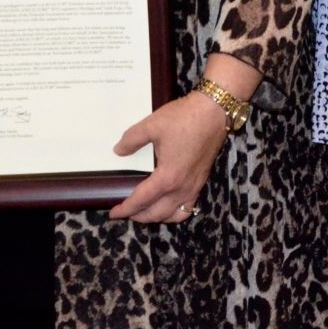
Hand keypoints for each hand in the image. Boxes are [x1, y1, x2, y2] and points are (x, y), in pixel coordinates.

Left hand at [107, 93, 228, 222]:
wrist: (214, 111)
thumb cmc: (184, 118)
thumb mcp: (152, 125)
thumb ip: (132, 140)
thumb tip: (118, 150)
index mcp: (167, 177)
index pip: (141, 201)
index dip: (125, 209)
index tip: (113, 213)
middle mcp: (181, 188)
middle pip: (157, 213)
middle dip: (139, 216)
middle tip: (125, 212)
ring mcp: (194, 186)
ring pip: (174, 214)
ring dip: (157, 217)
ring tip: (145, 211)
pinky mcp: (202, 181)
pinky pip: (188, 207)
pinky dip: (176, 212)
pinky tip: (169, 204)